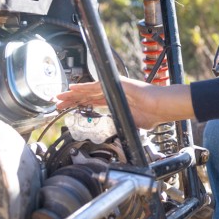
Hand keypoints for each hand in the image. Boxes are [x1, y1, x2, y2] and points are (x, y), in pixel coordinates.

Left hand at [55, 77, 193, 129]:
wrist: (161, 108)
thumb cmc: (152, 115)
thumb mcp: (131, 123)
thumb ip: (121, 125)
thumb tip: (117, 133)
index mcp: (114, 102)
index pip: (92, 102)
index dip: (78, 104)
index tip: (67, 108)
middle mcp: (112, 93)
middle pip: (87, 95)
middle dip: (71, 99)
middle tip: (57, 102)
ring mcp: (114, 88)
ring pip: (88, 89)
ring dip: (73, 93)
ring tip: (60, 96)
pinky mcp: (117, 84)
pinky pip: (97, 86)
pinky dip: (84, 87)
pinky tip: (74, 89)